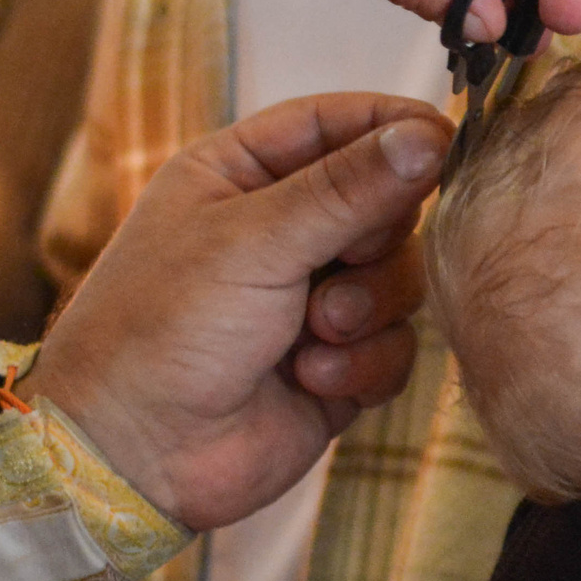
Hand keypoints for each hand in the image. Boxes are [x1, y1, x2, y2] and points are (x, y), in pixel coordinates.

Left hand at [25, 93, 445, 530]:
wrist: (134, 457)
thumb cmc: (162, 330)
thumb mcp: (254, 241)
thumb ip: (350, 188)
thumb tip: (432, 135)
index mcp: (242, 175)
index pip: (336, 122)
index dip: (392, 127)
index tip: (445, 141)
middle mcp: (282, 230)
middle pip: (386, 202)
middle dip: (374, 240)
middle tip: (343, 262)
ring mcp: (314, 299)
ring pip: (400, 277)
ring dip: (367, 308)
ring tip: (315, 334)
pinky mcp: (340, 363)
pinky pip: (396, 345)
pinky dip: (363, 363)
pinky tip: (310, 379)